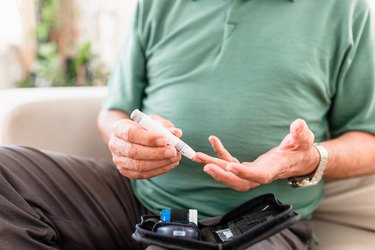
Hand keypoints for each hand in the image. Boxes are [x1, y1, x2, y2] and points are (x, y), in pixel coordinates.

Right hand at [108, 114, 181, 178]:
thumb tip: (176, 133)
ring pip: (138, 165)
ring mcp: (119, 160)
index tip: (165, 140)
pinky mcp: (126, 171)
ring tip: (175, 158)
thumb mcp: (155, 122)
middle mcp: (115, 144)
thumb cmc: (146, 128)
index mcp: (119, 128)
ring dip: (159, 163)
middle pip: (133, 151)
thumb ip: (165, 127)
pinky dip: (159, 170)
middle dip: (156, 153)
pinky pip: (143, 174)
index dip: (148, 138)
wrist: (135, 138)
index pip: (131, 133)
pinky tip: (170, 164)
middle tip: (173, 151)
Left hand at [194, 119, 319, 191]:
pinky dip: (220, 153)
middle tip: (206, 165)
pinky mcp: (248, 168)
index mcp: (274, 169)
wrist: (298, 159)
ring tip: (198, 157)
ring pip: (231, 175)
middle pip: (239, 182)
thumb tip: (299, 124)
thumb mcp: (304, 140)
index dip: (244, 173)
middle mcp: (261, 174)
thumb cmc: (302, 149)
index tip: (230, 167)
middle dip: (222, 176)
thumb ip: (301, 134)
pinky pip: (231, 163)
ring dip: (214, 166)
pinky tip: (214, 141)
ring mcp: (252, 173)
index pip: (259, 176)